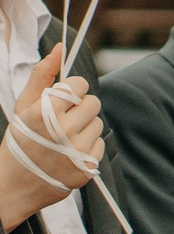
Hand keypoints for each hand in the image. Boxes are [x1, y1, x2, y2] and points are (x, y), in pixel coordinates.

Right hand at [0, 48, 99, 229]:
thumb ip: (42, 76)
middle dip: (79, 108)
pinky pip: (100, 144)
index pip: (79, 85)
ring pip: (98, 123)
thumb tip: (60, 48)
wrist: (14, 184)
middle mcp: (63, 131)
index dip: (71, 91)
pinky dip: (87, 147)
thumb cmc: (20, 140)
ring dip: (84, 127)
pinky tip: (68, 153)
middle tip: (61, 121)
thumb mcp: (23, 107)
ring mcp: (77, 151)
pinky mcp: (88, 167)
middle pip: (94, 103)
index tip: (62, 100)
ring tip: (63, 139)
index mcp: (45, 113)